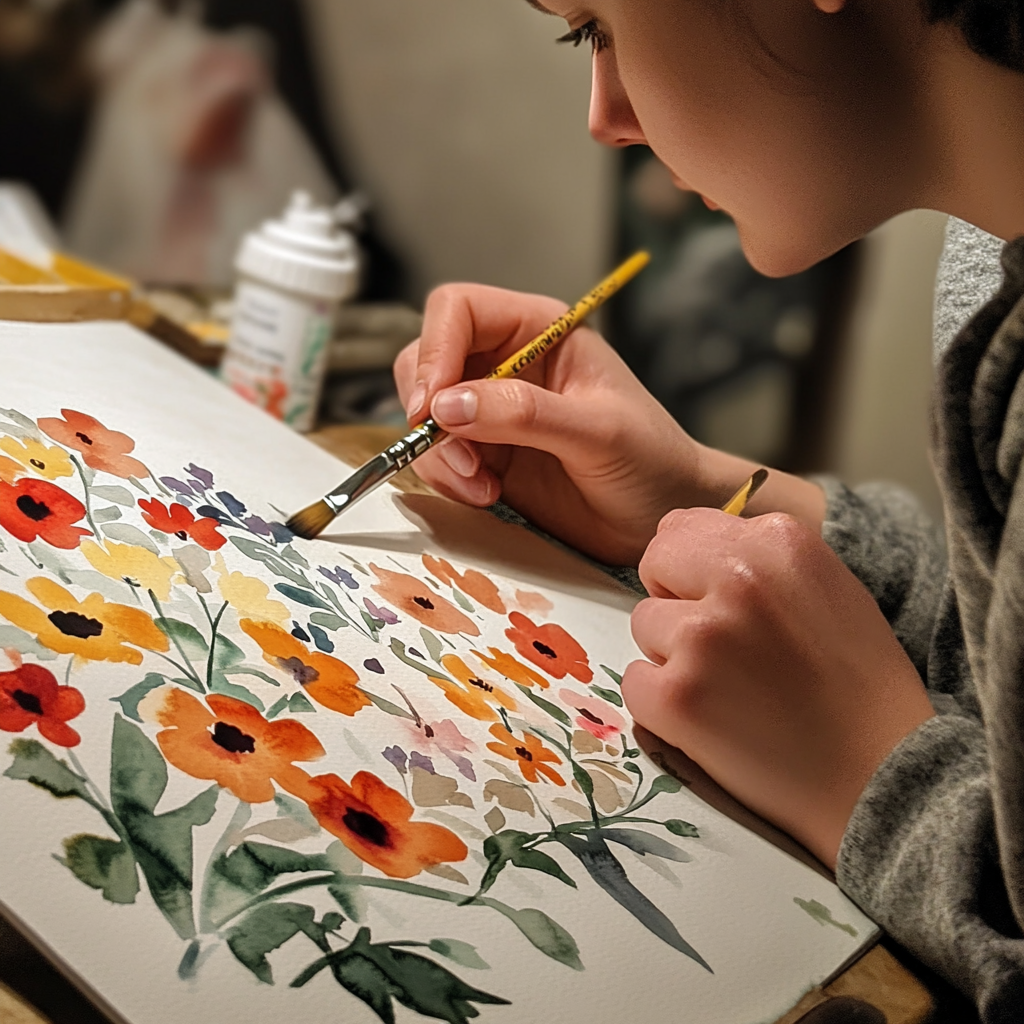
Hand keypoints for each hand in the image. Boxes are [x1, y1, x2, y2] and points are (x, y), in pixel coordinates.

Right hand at [395, 283, 825, 564]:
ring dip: (438, 454)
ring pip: (423, 415)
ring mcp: (489, 411)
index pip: (457, 310)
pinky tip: (487, 495)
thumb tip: (448, 406)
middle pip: (425, 360)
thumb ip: (525, 413)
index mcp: (538, 331)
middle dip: (428, 411)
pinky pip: (437, 457)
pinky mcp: (484, 455)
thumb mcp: (598, 432)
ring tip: (482, 486)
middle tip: (458, 456)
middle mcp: (505, 364)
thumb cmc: (651, 460)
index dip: (434, 351)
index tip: (432, 406)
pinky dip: (448, 479)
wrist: (663, 516)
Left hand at [623, 508, 934, 867]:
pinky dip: (661, 704)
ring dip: (672, 654)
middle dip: (673, 598)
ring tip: (727, 687)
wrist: (883, 777)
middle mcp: (738, 578)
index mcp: (779, 542)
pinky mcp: (677, 696)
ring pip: (643, 624)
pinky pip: (633, 681)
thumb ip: (756, 557)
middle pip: (653, 562)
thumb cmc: (858, 686)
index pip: (682, 526)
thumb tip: (682, 540)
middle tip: (714, 644)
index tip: (721, 601)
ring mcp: (703, 638)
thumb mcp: (824, 588)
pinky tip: (710, 719)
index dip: (692, 567)